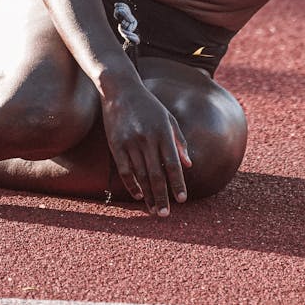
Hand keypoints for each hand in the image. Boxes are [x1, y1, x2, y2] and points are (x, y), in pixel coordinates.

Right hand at [100, 82, 191, 216]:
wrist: (121, 90)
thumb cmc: (149, 105)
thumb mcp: (168, 118)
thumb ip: (179, 141)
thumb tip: (189, 165)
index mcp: (163, 131)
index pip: (172, 163)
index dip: (178, 182)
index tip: (182, 199)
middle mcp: (147, 138)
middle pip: (156, 174)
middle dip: (162, 196)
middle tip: (165, 214)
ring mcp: (130, 142)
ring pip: (141, 175)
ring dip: (148, 195)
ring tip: (154, 211)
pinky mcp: (116, 144)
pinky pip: (125, 170)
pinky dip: (132, 184)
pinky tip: (138, 195)